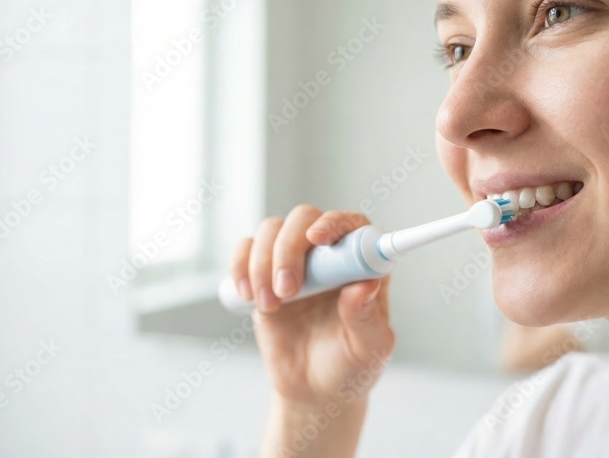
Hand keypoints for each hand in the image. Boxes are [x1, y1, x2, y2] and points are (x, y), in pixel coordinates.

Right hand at [228, 204, 395, 405]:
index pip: (352, 224)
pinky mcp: (263, 273)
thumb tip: (363, 286)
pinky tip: (248, 295)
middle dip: (289, 248)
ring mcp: (294, 261)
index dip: (334, 222)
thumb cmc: (350, 366)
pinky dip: (239, 266)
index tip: (318, 239)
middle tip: (288, 289)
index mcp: (361, 266)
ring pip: (272, 229)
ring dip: (263, 262)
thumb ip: (367, 318)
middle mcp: (328, 255)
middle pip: (304, 218)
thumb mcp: (369, 350)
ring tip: (269, 304)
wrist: (314, 389)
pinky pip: (245, 249)